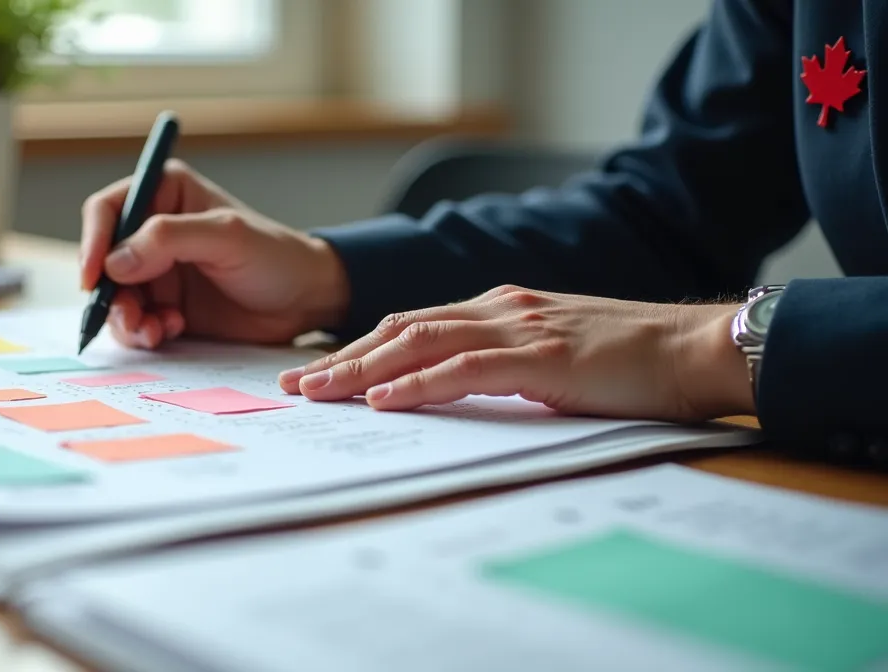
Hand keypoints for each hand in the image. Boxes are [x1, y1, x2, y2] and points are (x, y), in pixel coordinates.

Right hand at [80, 160, 349, 348]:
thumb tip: (113, 262)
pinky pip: (134, 321)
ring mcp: (157, 272)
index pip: (107, 210)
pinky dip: (143, 331)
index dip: (93, 241)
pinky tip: (170, 331)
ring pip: (114, 296)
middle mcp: (153, 232)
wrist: (306, 301)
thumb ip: (168, 239)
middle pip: (102, 260)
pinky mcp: (165, 306)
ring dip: (125, 318)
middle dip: (108, 292)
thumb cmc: (276, 255)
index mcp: (165, 194)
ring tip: (154, 330)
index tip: (95, 276)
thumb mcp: (226, 237)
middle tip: (130, 315)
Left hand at [278, 285, 753, 421]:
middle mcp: (499, 308)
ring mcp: (519, 327)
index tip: (318, 372)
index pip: (410, 324)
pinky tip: (384, 399)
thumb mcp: (549, 358)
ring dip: (363, 370)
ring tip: (318, 392)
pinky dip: (420, 383)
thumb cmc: (628, 360)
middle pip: (400, 328)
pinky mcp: (542, 356)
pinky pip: (466, 368)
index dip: (359, 348)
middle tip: (293, 385)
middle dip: (342, 359)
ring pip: (420, 342)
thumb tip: (454, 392)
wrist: (693, 348)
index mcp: (498, 308)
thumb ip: (502, 365)